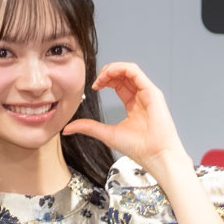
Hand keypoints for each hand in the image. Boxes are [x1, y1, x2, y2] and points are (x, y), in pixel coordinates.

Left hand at [62, 62, 186, 175]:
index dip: (105, 81)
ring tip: (101, 77)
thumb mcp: (107, 134)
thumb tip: (67, 129)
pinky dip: (121, 68)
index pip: (118, 84)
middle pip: (123, 74)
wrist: (155, 155)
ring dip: (112, 69)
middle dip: (107, 73)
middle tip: (96, 82)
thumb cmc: (139, 148)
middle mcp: (141, 97)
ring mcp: (147, 93)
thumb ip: (88, 128)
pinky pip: (135, 71)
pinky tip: (109, 74)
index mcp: (133, 105)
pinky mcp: (152, 91)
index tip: (94, 88)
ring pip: (129, 70)